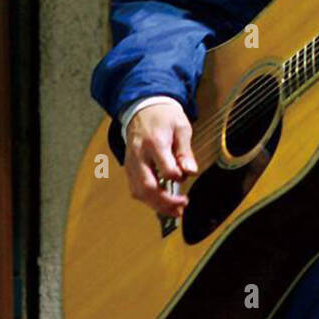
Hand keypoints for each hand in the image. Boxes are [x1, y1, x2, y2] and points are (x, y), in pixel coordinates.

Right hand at [125, 101, 198, 217]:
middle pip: (148, 186)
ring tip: (174, 211)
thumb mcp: (181, 127)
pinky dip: (147, 200)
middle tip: (181, 207)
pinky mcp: (128, 167)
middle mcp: (139, 155)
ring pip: (139, 191)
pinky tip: (161, 203)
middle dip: (165, 201)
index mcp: (154, 143)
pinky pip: (135, 189)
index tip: (187, 174)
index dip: (178, 176)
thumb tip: (190, 172)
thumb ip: (185, 151)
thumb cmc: (164, 116)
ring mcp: (131, 162)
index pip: (165, 169)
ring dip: (156, 205)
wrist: (143, 107)